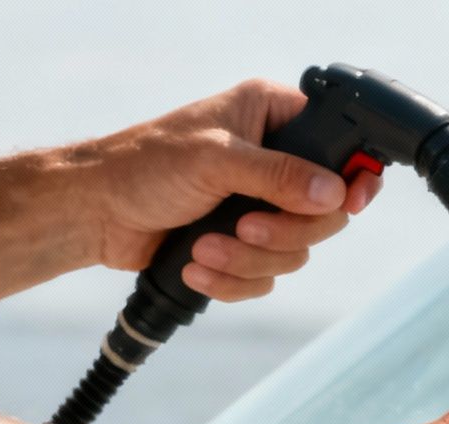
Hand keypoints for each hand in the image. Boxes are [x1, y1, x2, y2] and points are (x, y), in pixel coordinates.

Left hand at [79, 79, 381, 300]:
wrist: (96, 213)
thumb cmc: (143, 166)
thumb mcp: (215, 160)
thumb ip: (278, 175)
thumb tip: (332, 192)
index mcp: (271, 117)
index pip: (337, 143)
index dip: (352, 176)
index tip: (350, 202)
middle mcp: (273, 160)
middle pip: (324, 212)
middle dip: (283, 232)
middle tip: (245, 229)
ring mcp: (259, 206)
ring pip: (294, 251)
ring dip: (248, 260)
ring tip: (204, 249)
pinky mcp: (241, 246)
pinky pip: (265, 276)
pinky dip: (233, 280)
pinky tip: (198, 266)